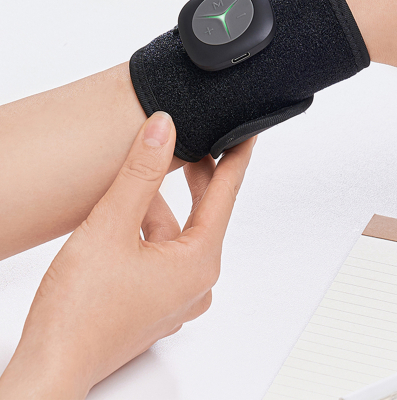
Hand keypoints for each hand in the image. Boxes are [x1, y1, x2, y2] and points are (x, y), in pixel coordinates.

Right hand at [0, 111, 255, 399]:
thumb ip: (141, 173)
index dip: (235, 159)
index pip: (226, 195)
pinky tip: (126, 213)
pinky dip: (148, 228)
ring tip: (143, 173)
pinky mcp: (152, 301)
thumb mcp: (112, 225)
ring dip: (160, 203)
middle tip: (192, 141)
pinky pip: (161, 252)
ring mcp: (174, 295)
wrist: (51, 366)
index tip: (246, 135)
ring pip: (176, 233)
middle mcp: (194, 282)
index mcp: (199, 263)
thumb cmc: (80, 312)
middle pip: (203, 213)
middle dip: (196, 175)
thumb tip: (163, 129)